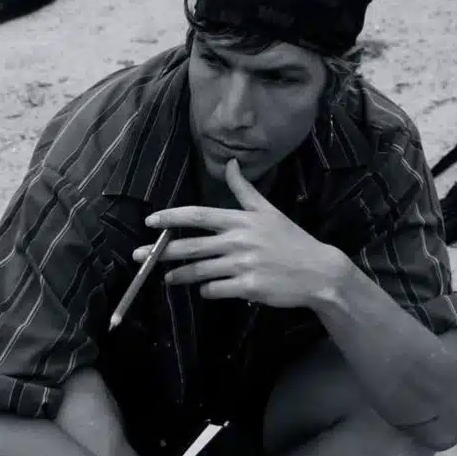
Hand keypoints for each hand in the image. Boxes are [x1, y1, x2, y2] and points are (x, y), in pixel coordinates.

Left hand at [134, 158, 347, 309]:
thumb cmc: (292, 241)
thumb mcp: (269, 211)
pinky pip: (216, 290)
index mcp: (241, 220)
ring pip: (199, 270)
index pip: (199, 215)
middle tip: (138, 255)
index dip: (172, 218)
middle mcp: (239, 240)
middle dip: (161, 251)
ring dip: (179, 275)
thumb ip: (245, 190)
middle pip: (191, 245)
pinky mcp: (249, 287)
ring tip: (167, 278)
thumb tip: (231, 165)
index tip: (151, 222)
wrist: (318, 272)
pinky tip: (207, 290)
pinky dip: (208, 290)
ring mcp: (243, 264)